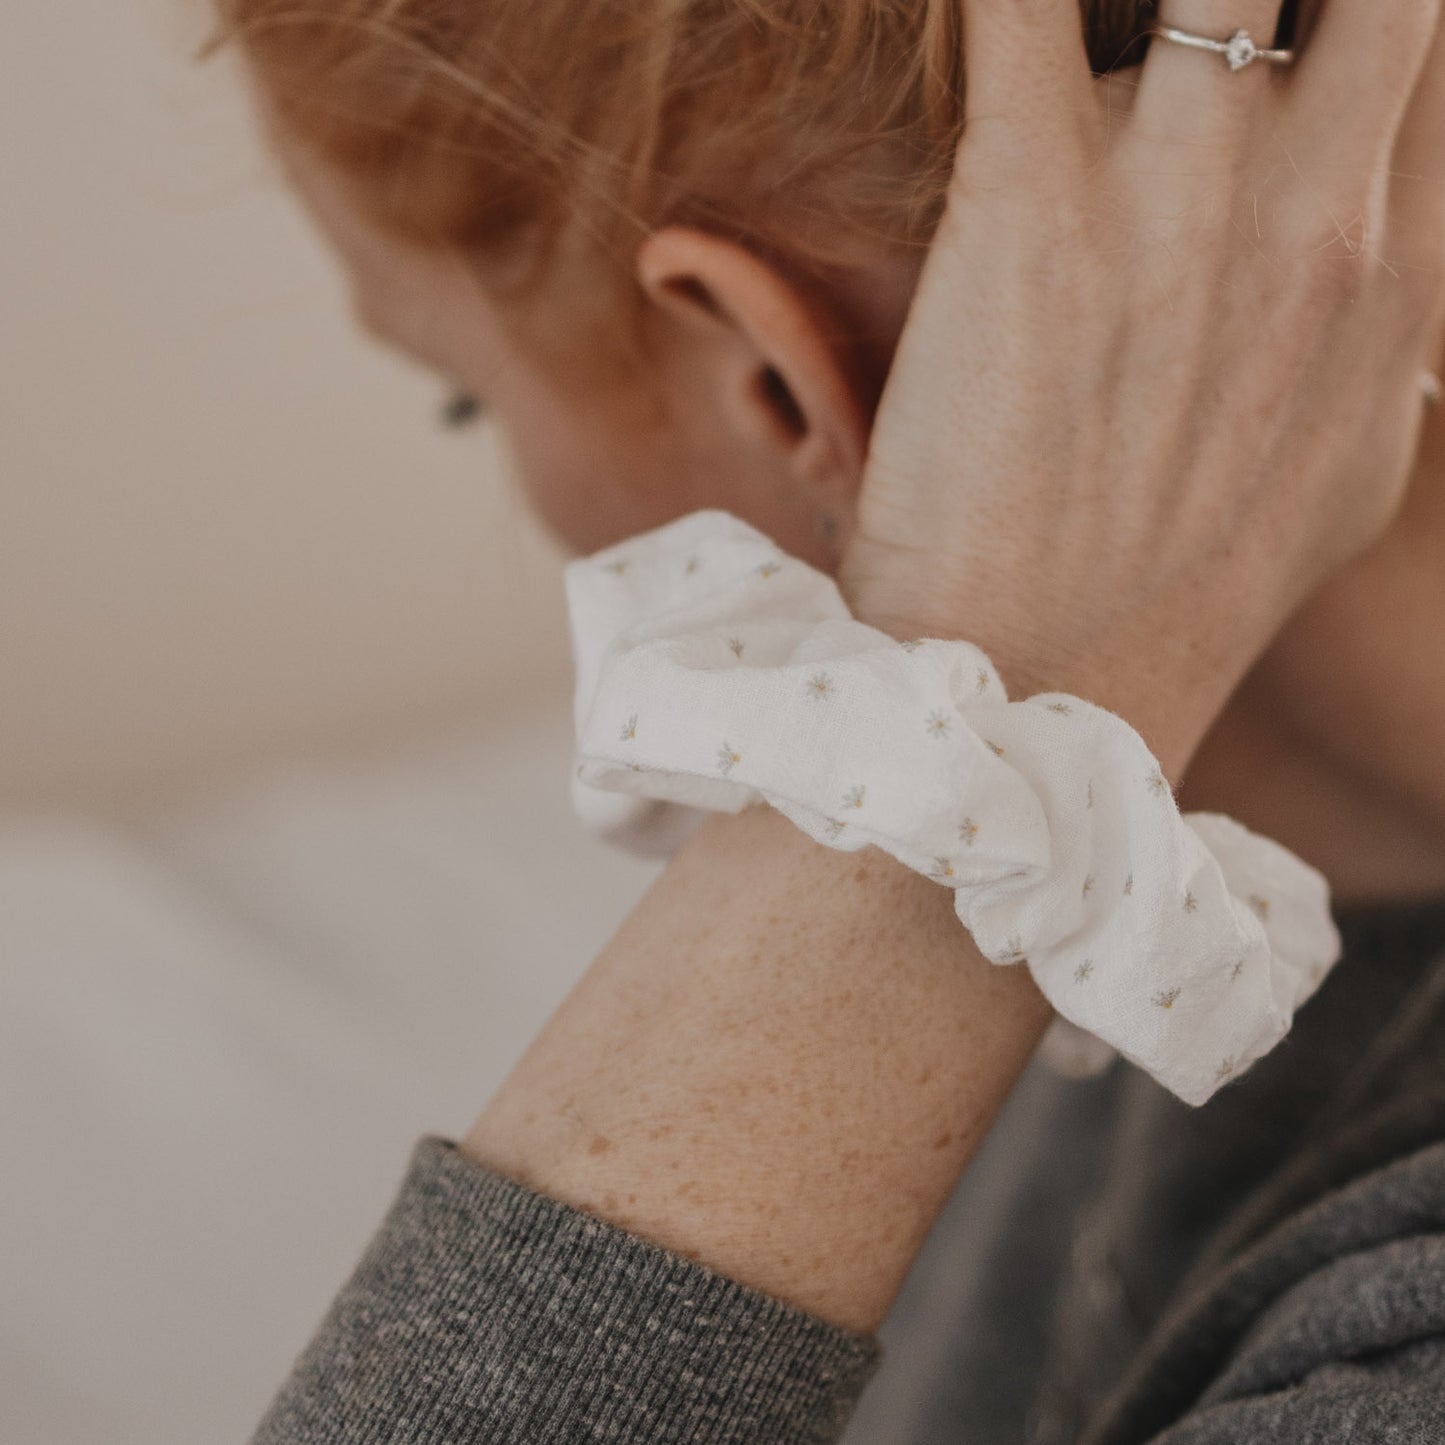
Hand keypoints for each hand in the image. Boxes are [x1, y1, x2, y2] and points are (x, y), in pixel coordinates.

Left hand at [840, 0, 1444, 779]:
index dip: (1354, 12)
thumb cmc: (1178, 598)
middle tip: (1181, 21)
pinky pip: (1016, 6)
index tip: (1280, 32)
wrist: (1040, 681)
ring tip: (1089, 31)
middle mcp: (1313, 202)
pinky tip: (984, 21)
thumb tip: (1385, 304)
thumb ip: (1382, 351)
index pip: (1424, 35)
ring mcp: (1179, 191)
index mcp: (1391, 265)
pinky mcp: (1030, 206)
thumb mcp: (1342, 475)